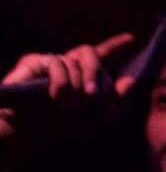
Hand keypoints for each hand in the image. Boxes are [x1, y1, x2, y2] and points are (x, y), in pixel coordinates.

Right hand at [0, 33, 139, 149]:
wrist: (28, 132)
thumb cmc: (60, 126)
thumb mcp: (96, 119)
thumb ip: (116, 101)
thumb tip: (130, 81)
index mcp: (84, 75)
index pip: (102, 55)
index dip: (116, 46)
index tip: (132, 38)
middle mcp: (68, 65)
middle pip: (90, 53)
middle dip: (95, 74)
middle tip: (92, 95)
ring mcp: (50, 62)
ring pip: (74, 60)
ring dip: (76, 85)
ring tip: (69, 104)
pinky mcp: (33, 62)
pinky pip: (57, 64)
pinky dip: (62, 82)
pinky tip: (56, 95)